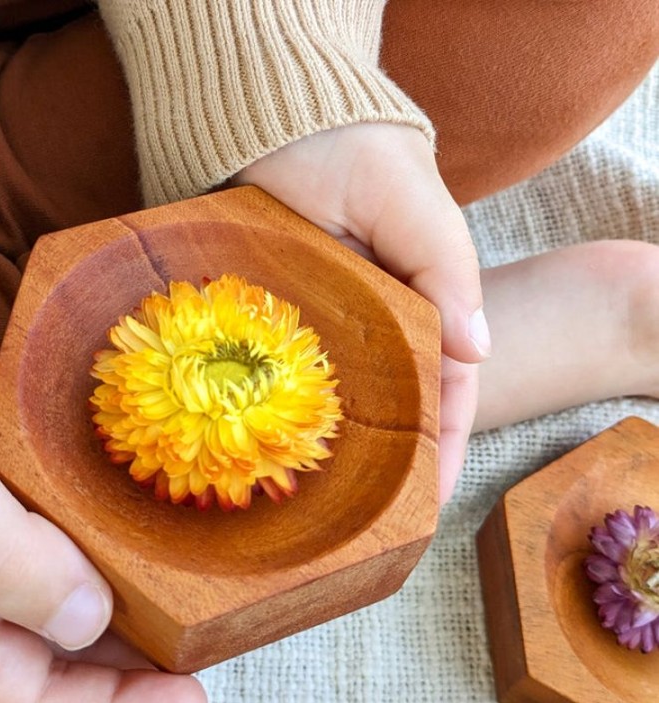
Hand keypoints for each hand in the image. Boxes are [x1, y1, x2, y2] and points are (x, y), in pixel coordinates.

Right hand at [0, 291, 206, 702]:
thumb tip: (89, 622)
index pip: (28, 697)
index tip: (191, 700)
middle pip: (64, 654)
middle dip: (139, 663)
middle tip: (214, 639)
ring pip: (75, 591)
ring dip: (137, 600)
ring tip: (202, 588)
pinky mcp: (11, 483)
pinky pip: (75, 528)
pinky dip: (118, 533)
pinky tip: (158, 518)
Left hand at [233, 123, 487, 502]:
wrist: (283, 124)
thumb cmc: (360, 158)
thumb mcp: (418, 210)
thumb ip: (449, 275)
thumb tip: (478, 351)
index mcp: (424, 309)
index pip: (447, 393)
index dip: (442, 449)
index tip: (431, 506)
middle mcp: (376, 330)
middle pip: (394, 412)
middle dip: (391, 470)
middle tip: (377, 532)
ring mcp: (322, 332)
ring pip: (339, 405)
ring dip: (340, 456)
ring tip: (327, 515)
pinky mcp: (273, 324)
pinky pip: (279, 380)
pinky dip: (282, 419)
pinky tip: (269, 457)